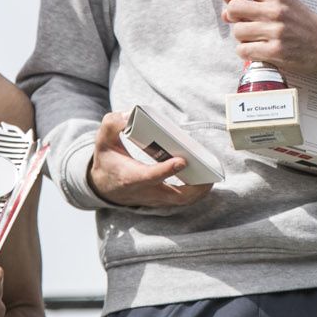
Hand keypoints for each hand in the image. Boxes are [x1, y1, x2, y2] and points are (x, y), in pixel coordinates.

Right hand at [89, 111, 212, 207]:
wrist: (103, 186)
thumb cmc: (107, 161)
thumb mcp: (102, 141)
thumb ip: (112, 125)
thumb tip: (129, 115)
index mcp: (130, 177)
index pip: (150, 176)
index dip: (167, 170)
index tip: (182, 160)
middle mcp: (145, 191)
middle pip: (175, 197)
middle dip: (196, 189)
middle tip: (210, 174)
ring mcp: (154, 198)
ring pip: (182, 201)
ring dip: (200, 191)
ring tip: (213, 175)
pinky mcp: (161, 200)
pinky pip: (183, 199)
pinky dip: (196, 191)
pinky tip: (206, 178)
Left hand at [220, 0, 316, 75]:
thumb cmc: (304, 23)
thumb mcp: (285, 2)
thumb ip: (257, 2)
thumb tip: (226, 12)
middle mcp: (275, 11)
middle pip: (233, 9)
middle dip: (233, 17)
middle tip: (243, 22)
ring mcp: (275, 31)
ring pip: (237, 32)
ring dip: (242, 37)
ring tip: (255, 38)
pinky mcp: (275, 52)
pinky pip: (244, 50)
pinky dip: (247, 52)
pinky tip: (257, 49)